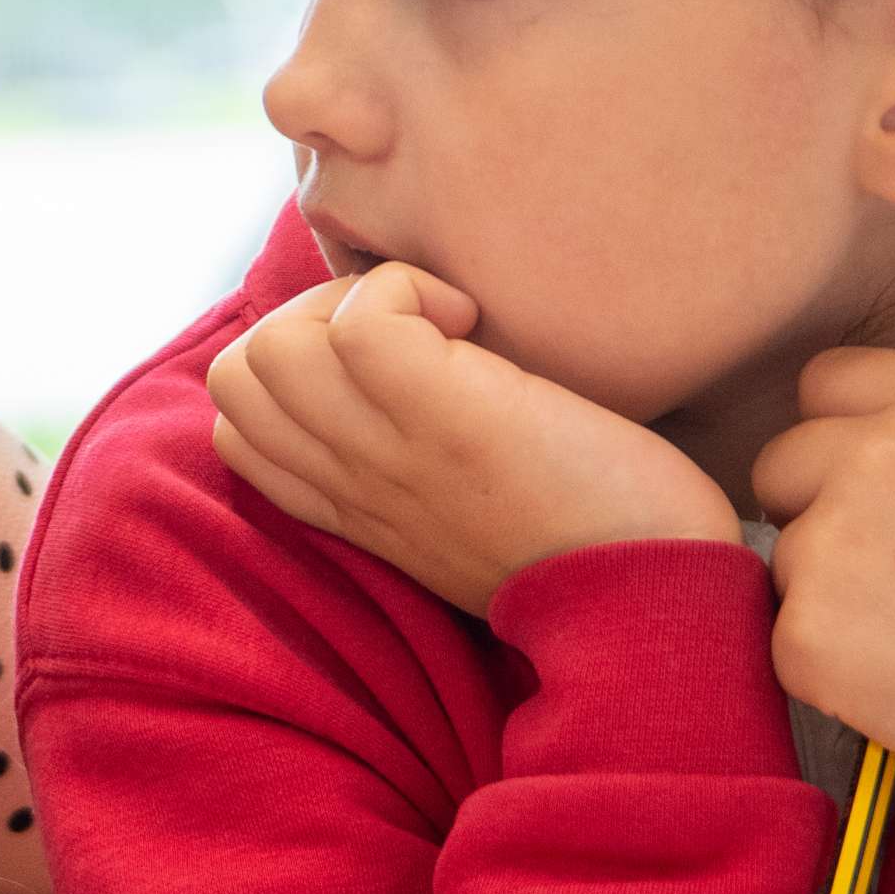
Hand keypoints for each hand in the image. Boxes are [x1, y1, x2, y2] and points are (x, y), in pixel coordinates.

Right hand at [209, 263, 739, 612]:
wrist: (659, 605)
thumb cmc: (599, 547)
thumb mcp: (475, 516)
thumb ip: (421, 467)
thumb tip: (427, 374)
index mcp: (356, 513)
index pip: (238, 430)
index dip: (291, 368)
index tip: (383, 367)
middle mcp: (354, 485)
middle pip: (235, 377)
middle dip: (306, 319)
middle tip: (409, 332)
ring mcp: (389, 453)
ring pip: (272, 346)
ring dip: (355, 300)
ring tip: (441, 325)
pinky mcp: (443, 415)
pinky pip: (360, 318)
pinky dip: (407, 289)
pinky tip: (472, 321)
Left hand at [751, 347, 894, 836]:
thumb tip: (855, 439)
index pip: (823, 382)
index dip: (838, 434)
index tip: (864, 477)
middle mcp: (876, 456)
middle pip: (780, 466)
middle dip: (814, 511)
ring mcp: (832, 543)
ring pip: (784, 558)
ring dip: (830, 595)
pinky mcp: (807, 632)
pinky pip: (788, 640)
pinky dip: (834, 669)